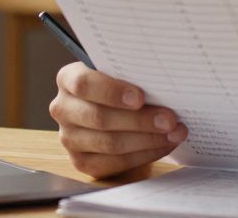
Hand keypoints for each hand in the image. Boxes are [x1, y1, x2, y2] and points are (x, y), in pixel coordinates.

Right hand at [50, 62, 188, 177]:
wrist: (114, 111)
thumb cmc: (120, 86)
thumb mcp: (121, 74)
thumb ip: (132, 74)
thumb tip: (164, 83)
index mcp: (68, 79)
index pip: (84, 84)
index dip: (112, 92)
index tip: (140, 97)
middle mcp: (63, 108)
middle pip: (100, 118)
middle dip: (140, 120)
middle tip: (170, 120)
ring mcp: (70, 138)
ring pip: (109, 143)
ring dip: (147, 139)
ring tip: (174, 133)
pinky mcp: (82, 162)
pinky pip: (115, 162)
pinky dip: (144, 154)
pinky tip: (164, 145)